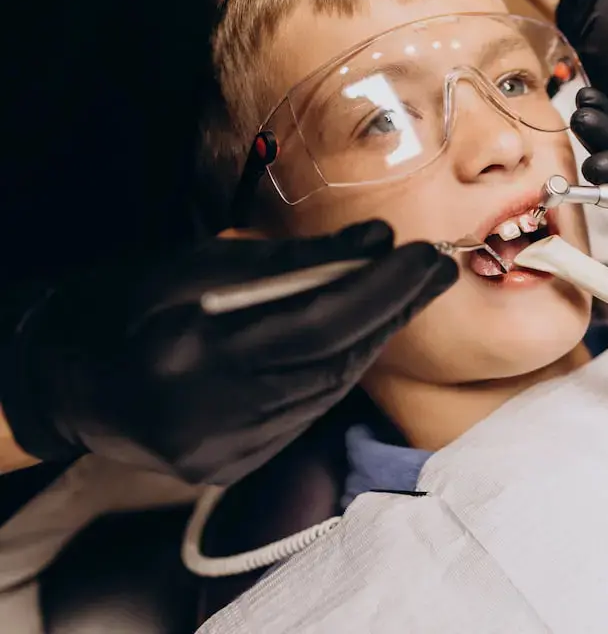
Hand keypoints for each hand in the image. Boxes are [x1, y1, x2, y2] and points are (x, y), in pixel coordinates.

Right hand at [0, 221, 456, 484]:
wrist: (69, 381)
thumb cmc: (130, 307)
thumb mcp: (196, 263)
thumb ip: (289, 259)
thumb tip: (375, 240)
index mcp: (190, 352)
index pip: (315, 324)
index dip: (380, 290)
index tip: (427, 255)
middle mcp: (209, 415)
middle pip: (332, 361)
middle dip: (393, 311)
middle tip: (435, 269)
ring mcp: (220, 453)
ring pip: (328, 391)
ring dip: (372, 340)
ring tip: (403, 294)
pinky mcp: (228, 469)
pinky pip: (307, 415)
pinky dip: (337, 372)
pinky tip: (358, 337)